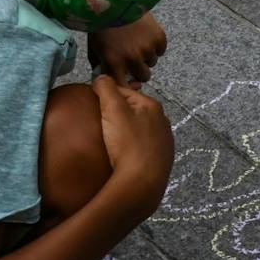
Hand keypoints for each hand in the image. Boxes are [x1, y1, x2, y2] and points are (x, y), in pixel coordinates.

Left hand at [88, 11, 166, 88]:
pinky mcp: (159, 37)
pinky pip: (161, 50)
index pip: (124, 86)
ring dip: (147, 56)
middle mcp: (132, 58)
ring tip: (138, 42)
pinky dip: (156, 45)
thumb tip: (106, 79)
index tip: (127, 80)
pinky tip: (146, 36)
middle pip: (143, 76)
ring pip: (153, 62)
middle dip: (138, 69)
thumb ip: (100, 66)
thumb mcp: (94, 47)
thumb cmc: (101, 24)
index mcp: (114, 62)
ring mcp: (147, 48)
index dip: (127, 84)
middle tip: (133, 57)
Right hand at [92, 75, 173, 214]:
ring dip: (127, 132)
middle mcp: (163, 121)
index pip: (125, 92)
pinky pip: (145, 148)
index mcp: (152, 106)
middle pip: (133, 111)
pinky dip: (134, 148)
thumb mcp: (112, 109)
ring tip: (111, 142)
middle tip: (100, 126)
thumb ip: (105, 88)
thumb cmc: (127, 143)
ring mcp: (165, 142)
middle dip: (118, 115)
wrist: (142, 182)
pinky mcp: (163, 161)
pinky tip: (124, 157)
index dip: (106, 96)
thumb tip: (101, 77)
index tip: (94, 106)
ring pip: (140, 130)